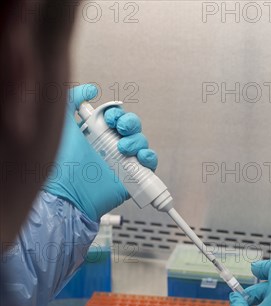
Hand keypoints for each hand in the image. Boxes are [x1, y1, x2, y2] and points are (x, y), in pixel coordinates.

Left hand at [44, 84, 157, 221]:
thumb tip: (91, 89)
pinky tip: (140, 156)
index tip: (109, 118)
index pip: (116, 117)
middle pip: (132, 127)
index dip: (116, 114)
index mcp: (97, 134)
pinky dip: (150, 157)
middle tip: (119, 128)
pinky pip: (150, 164)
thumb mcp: (62, 124)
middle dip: (130, 123)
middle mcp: (111, 147)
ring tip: (123, 148)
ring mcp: (123, 162)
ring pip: (142, 143)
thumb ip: (71, 100)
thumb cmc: (62, 164)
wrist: (70, 192)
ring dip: (137, 140)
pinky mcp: (133, 178)